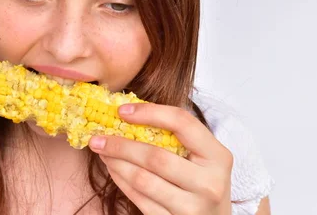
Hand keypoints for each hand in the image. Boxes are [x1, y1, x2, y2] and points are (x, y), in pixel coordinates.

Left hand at [88, 103, 232, 214]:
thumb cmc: (204, 181)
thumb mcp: (202, 156)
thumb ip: (176, 135)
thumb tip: (128, 112)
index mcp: (218, 156)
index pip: (182, 123)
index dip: (150, 113)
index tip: (122, 110)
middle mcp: (209, 183)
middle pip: (156, 157)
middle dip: (121, 145)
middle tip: (98, 136)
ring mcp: (192, 208)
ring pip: (143, 180)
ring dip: (116, 163)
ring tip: (102, 151)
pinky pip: (140, 200)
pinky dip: (121, 181)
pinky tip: (112, 168)